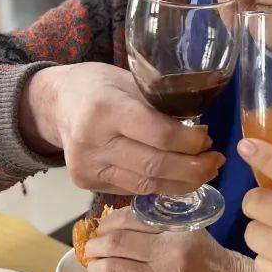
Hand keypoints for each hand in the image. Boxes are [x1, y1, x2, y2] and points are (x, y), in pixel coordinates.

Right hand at [20, 63, 224, 195]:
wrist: (56, 103)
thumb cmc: (100, 86)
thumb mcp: (131, 81)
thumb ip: (162, 106)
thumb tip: (201, 134)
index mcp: (105, 108)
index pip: (159, 135)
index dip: (190, 142)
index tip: (208, 138)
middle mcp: (92, 142)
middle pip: (154, 165)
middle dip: (193, 168)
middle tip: (215, 160)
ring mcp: (86, 166)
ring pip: (146, 185)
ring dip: (182, 182)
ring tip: (205, 171)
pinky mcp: (86, 183)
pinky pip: (133, 189)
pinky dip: (161, 186)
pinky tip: (180, 177)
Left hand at [85, 207, 262, 271]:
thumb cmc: (218, 264)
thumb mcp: (196, 234)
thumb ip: (166, 226)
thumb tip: (124, 222)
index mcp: (179, 233)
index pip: (132, 220)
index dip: (109, 222)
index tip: (103, 226)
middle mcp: (169, 256)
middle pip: (117, 244)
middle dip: (96, 244)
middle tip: (92, 247)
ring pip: (113, 270)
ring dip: (97, 267)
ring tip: (96, 265)